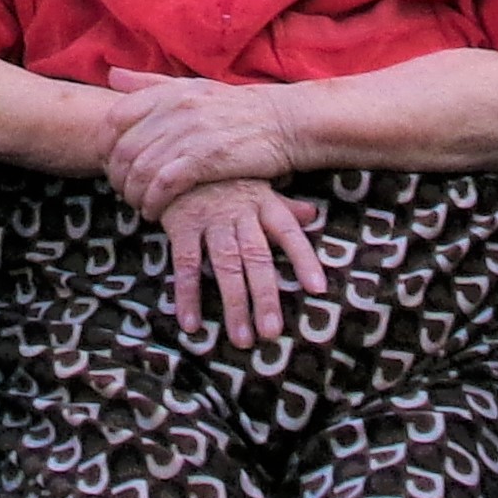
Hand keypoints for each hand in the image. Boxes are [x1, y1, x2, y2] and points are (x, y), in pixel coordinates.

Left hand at [102, 69, 304, 218]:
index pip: (114, 119)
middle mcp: (174, 109)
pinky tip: (154, 212)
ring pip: (140, 170)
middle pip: (122, 149)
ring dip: (132, 195)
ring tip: (139, 206)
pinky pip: (163, 185)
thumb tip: (111, 75)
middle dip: (116, 177)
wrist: (285, 122)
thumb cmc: (237, 108)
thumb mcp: (193, 87)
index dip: (104, 146)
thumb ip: (150, 84)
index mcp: (169, 92)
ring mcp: (190, 133)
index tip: (109, 165)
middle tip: (123, 193)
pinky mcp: (206, 158)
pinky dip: (152, 202)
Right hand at [160, 174, 330, 348]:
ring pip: (225, 265)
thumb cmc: (225, 178)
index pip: (290, 232)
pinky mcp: (182, 226)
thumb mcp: (257, 186)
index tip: (318, 289)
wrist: (179, 158)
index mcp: (262, 203)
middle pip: (257, 258)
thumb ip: (284, 206)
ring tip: (242, 339)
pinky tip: (191, 324)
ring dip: (234, 304)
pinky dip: (188, 295)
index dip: (304, 259)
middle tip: (272, 333)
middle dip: (265, 296)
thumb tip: (313, 216)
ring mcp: (210, 219)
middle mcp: (239, 212)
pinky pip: (187, 264)